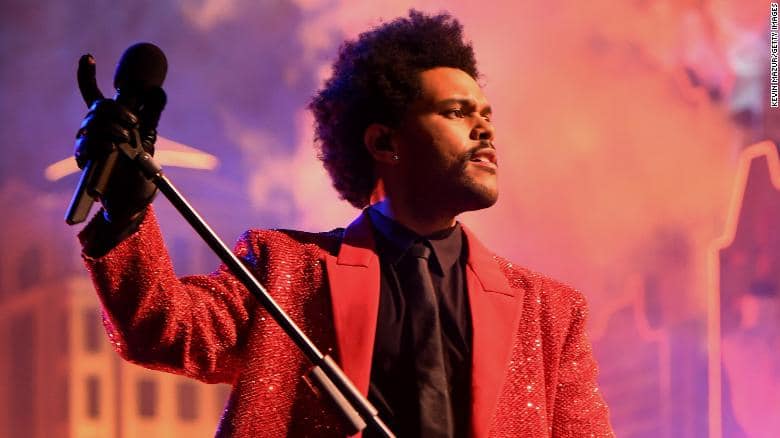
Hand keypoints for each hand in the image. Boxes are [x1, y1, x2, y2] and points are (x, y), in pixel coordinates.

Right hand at [74, 53, 165, 222]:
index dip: (87, 75)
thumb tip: (158, 90)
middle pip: (96, 108)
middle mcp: (95, 130)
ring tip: (126, 140)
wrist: (133, 199)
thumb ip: (152, 113)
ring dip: (111, 129)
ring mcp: (88, 145)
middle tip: (134, 123)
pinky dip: (99, 145)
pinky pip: (85, 146)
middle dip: (115, 111)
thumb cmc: (139, 169)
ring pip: (91, 125)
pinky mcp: (86, 162)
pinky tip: (109, 149)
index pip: (92, 95)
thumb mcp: (149, 137)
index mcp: (108, 121)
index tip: (88, 57)